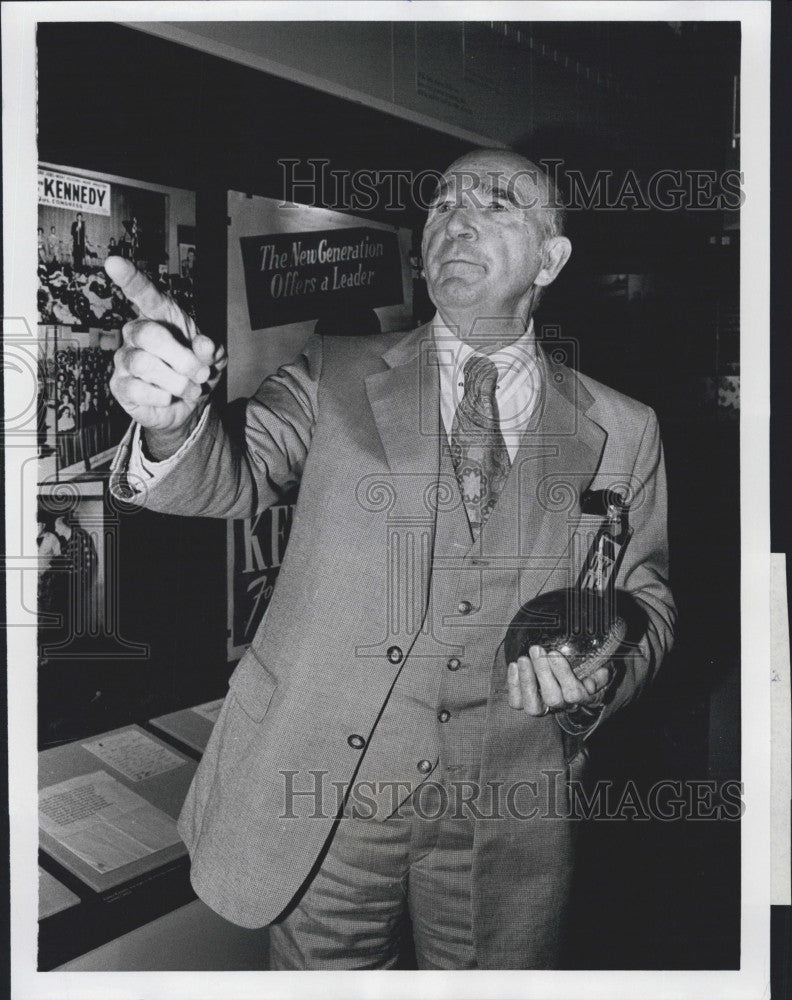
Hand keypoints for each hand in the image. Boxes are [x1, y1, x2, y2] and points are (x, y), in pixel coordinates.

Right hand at [105, 257, 226, 443]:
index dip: (130, 278)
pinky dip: (162, 397)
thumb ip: (211, 349)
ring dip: (177, 382)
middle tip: (202, 374)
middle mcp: (137, 333)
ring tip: (192, 390)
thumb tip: (204, 345)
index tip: (114, 262)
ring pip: (143, 364)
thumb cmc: (196, 371)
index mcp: (160, 317)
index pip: (144, 293)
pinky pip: (137, 389)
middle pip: (148, 334)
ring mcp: (125, 358)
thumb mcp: (213, 358)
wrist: (190, 406)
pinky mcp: (120, 385)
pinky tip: (168, 398)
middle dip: (181, 358)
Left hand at [507, 646, 611, 715]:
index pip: (574, 693)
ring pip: (533, 706)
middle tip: (536, 649)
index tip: (554, 653)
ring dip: (527, 681)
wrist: (560, 669)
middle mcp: (561, 706)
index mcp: (582, 697)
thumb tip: (601, 672)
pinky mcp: (525, 703)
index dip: (563, 674)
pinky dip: (513, 685)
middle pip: (552, 698)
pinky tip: (514, 665)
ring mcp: (542, 707)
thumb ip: (599, 672)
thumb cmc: (581, 667)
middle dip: (543, 672)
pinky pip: (517, 703)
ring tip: (523, 659)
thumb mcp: (596, 667)